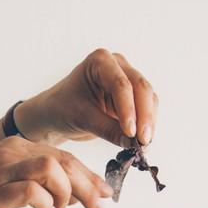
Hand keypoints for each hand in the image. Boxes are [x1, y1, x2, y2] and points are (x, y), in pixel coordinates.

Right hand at [0, 136, 112, 207]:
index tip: (104, 192)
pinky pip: (31, 190)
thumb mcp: (3, 184)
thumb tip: (61, 197)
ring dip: (64, 191)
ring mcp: (2, 170)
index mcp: (15, 149)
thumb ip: (31, 185)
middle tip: (100, 205)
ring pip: (52, 168)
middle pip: (63, 161)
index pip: (62, 157)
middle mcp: (12, 153)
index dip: (87, 175)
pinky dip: (43, 201)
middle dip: (88, 185)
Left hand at [13, 49, 157, 147]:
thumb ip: (106, 129)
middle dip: (144, 116)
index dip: (128, 109)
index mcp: (100, 61)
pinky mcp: (133, 95)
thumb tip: (132, 143)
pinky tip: (142, 143)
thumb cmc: (63, 108)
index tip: (131, 133)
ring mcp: (128, 78)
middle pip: (141, 88)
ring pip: (149, 98)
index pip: (121, 84)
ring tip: (143, 146)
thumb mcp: (81, 118)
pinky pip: (147, 108)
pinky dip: (147, 125)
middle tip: (144, 141)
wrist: (59, 113)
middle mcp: (118, 65)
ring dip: (149, 122)